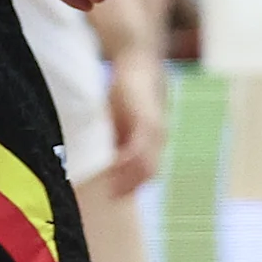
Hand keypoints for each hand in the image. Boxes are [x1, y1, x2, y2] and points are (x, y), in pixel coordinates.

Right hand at [106, 50, 167, 194]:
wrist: (139, 62)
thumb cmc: (127, 92)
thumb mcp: (120, 119)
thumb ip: (116, 138)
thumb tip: (102, 157)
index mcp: (153, 140)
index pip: (146, 172)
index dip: (131, 187)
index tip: (113, 198)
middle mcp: (159, 138)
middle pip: (148, 173)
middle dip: (130, 187)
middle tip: (110, 199)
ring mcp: (155, 130)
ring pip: (146, 165)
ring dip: (129, 179)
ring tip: (111, 190)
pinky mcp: (147, 120)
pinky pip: (140, 148)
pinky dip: (129, 161)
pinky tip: (116, 167)